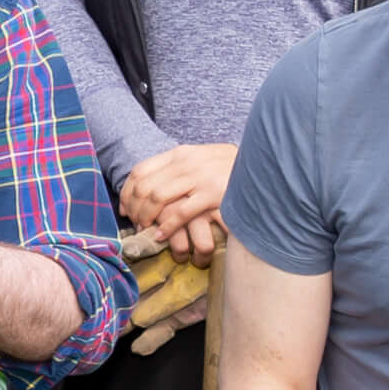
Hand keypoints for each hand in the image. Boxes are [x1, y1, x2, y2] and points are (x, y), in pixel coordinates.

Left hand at [118, 145, 239, 265]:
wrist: (263, 164)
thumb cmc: (229, 167)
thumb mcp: (201, 158)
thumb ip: (180, 167)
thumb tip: (153, 183)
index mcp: (180, 153)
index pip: (140, 170)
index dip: (126, 192)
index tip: (124, 209)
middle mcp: (186, 163)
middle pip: (144, 186)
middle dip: (134, 208)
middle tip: (134, 223)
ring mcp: (200, 177)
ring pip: (157, 197)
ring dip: (146, 217)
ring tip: (145, 229)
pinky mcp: (214, 194)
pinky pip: (181, 212)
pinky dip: (167, 226)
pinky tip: (161, 235)